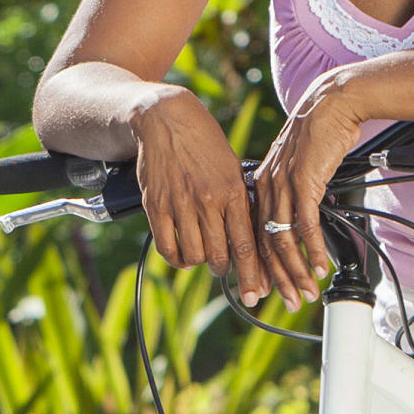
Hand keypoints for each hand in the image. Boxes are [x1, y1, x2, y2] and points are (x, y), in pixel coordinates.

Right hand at [123, 92, 273, 304]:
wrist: (167, 120)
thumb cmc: (205, 143)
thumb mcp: (233, 169)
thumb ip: (241, 203)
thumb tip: (252, 237)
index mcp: (233, 191)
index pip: (246, 244)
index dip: (254, 274)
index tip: (257, 293)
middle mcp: (207, 201)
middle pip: (221, 256)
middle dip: (227, 271)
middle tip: (227, 270)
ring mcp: (180, 205)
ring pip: (195, 256)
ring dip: (202, 263)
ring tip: (205, 256)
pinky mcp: (156, 206)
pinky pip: (168, 247)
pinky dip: (178, 259)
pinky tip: (184, 255)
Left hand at [246, 69, 379, 303]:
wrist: (331, 104)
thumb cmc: (318, 135)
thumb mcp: (296, 168)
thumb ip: (289, 193)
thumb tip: (295, 219)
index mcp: (259, 186)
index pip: (253, 235)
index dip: (260, 266)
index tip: (266, 289)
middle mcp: (266, 188)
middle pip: (265, 244)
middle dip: (277, 278)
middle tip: (288, 301)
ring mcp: (282, 186)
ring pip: (283, 240)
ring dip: (297, 270)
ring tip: (307, 291)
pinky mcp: (303, 182)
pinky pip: (305, 225)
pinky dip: (314, 249)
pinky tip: (321, 265)